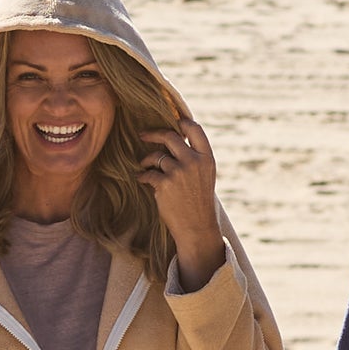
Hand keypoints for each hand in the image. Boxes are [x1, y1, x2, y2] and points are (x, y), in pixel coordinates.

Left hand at [135, 117, 226, 286]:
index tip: (171, 122)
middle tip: (142, 135)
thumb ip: (194, 157)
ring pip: (156, 156)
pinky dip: (142, 176)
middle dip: (153, 134)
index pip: (195, 129)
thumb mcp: (204, 176)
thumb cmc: (198, 202)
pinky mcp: (165, 184)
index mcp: (207, 158)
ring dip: (146, 160)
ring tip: (144, 165)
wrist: (196, 227)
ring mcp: (179, 172)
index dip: (182, 122)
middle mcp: (194, 162)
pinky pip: (148, 173)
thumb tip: (175, 138)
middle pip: (170, 136)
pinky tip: (141, 179)